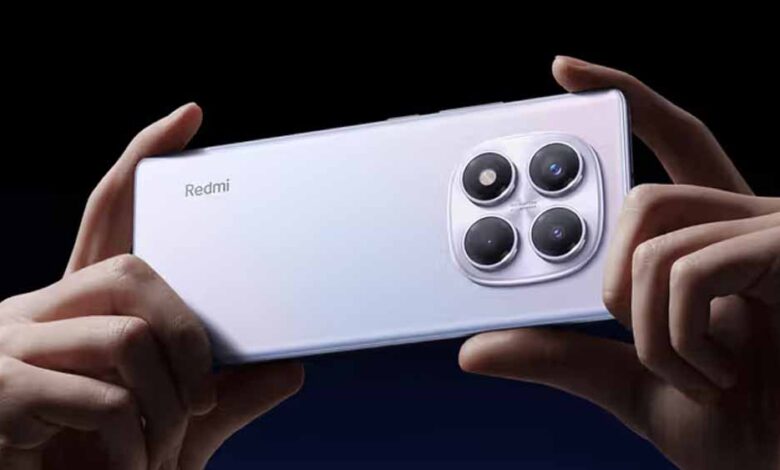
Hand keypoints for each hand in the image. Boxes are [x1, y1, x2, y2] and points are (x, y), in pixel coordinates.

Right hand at [0, 104, 303, 469]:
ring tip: (162, 449)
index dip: (144, 159)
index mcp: (76, 310)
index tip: (190, 117)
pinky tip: (129, 467)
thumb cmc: (97, 466)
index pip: (112, 214)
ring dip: (168, 400)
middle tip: (202, 393)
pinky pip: (101, 401)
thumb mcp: (172, 429)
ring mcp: (9, 349)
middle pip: (132, 269)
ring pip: (128, 335)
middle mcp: (35, 312)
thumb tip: (289, 371)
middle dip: (187, 330)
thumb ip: (223, 401)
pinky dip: (134, 442)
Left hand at [459, 57, 779, 469]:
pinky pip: (686, 268)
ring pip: (651, 232)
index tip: (565, 69)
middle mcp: (746, 222)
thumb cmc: (739, 427)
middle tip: (636, 339)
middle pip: (642, 197)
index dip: (627, 99)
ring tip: (692, 375)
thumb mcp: (630, 385)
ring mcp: (773, 233)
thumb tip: (475, 350)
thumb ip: (562, 357)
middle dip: (612, 279)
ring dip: (644, 323)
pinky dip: (676, 338)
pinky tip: (716, 377)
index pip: (670, 147)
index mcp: (714, 241)